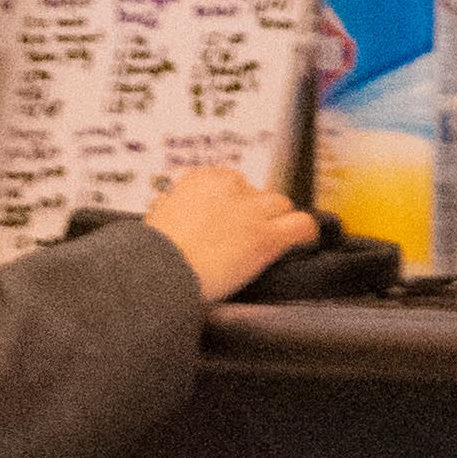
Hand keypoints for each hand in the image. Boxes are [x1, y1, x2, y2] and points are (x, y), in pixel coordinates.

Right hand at [142, 165, 318, 301]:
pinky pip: (302, 225)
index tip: (228, 220)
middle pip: (257, 194)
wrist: (157, 277)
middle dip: (255, 214)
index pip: (229, 181)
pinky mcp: (267, 237)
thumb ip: (169, 207)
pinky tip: (303, 243)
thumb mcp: (154, 219)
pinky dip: (305, 234)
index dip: (232, 203)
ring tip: (272, 242)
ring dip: (277, 222)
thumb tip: (168, 204)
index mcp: (200, 180)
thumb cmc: (151, 256)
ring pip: (281, 206)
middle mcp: (229, 188)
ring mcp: (251, 211)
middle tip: (246, 238)